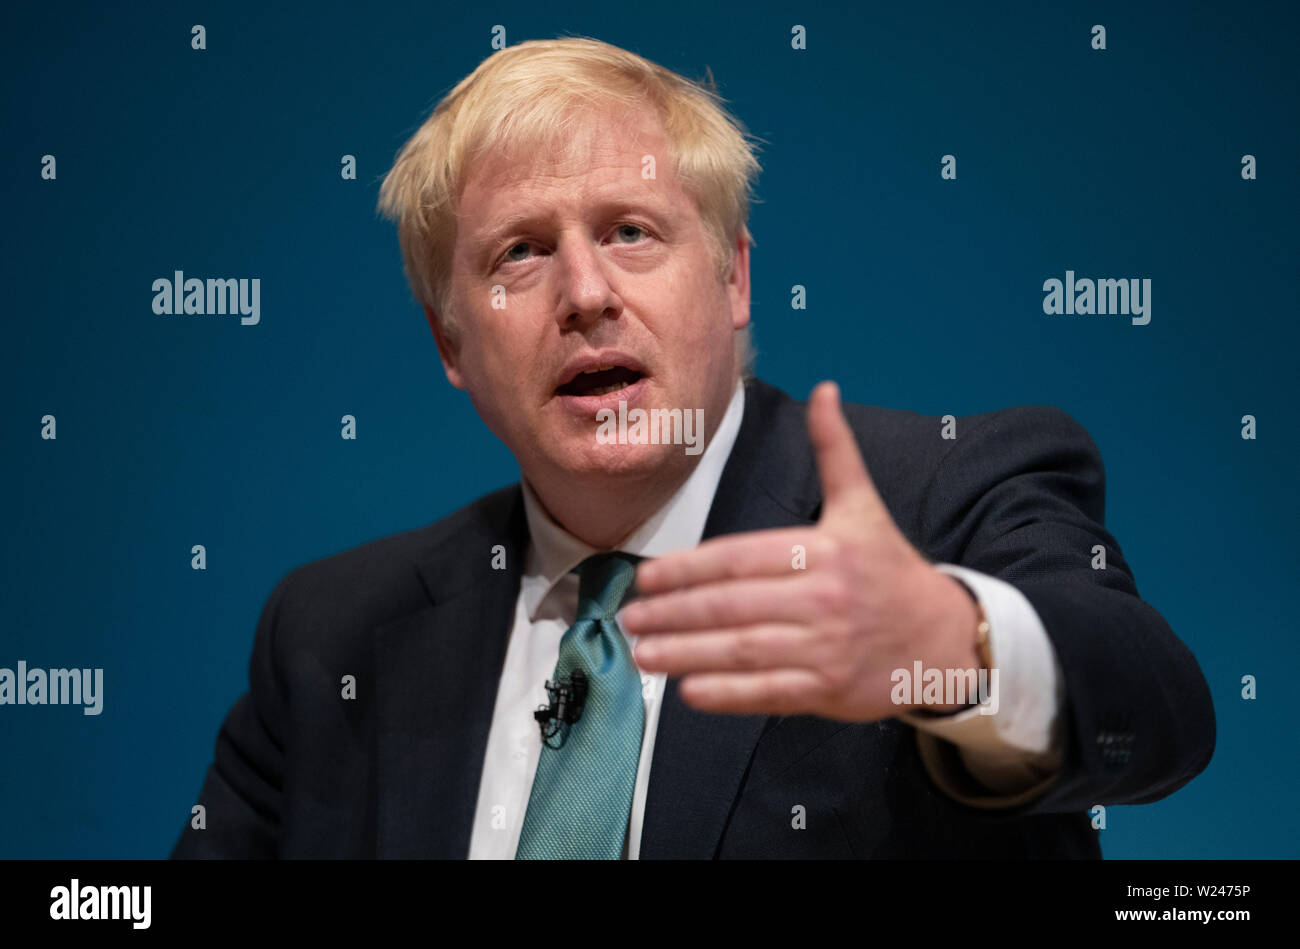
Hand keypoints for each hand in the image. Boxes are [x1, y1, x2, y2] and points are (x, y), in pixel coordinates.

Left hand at [619, 381, 981, 720]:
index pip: (740, 558)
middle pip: (734, 606)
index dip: (688, 568)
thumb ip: (835, 450)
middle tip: (628, 617)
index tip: (646, 578)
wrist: (944, 637)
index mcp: (825, 551)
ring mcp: (826, 648)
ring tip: (642, 653)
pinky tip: (688, 690)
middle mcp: (824, 598)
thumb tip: (824, 389)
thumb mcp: (863, 506)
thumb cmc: (890, 570)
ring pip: (744, 651)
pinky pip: (768, 693)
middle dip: (675, 613)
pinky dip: (727, 694)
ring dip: (687, 654)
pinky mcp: (829, 690)